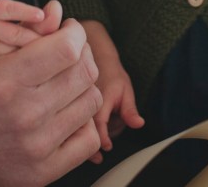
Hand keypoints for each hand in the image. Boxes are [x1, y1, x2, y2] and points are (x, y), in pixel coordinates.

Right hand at [0, 0, 52, 68]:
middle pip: (17, 34)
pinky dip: (18, 67)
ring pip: (13, 52)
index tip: (42, 14)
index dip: (27, 12)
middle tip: (59, 43)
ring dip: (32, 55)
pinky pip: (3, 64)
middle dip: (38, 39)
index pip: (11, 9)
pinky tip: (33, 72)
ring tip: (52, 59)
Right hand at [0, 18, 102, 186]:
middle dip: (83, 54)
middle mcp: (25, 114)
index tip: (68, 32)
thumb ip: (22, 33)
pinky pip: (90, 138)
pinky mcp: (46, 170)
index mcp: (4, 81)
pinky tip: (67, 114)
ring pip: (91, 101)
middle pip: (84, 72)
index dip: (75, 33)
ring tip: (66, 83)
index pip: (67, 48)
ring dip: (84, 87)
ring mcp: (38, 145)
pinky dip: (85, 122)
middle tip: (70, 54)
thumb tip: (57, 10)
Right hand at [80, 20, 143, 159]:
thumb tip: (139, 124)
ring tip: (99, 127)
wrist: (95, 59)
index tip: (107, 147)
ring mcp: (73, 104)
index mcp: (98, 97)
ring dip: (91, 136)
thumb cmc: (112, 76)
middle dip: (96, 141)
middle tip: (104, 145)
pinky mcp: (68, 108)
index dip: (102, 138)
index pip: (99, 123)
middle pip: (87, 131)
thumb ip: (130, 110)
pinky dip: (81, 134)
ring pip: (79, 130)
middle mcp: (82, 101)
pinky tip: (88, 134)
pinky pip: (73, 127)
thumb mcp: (126, 90)